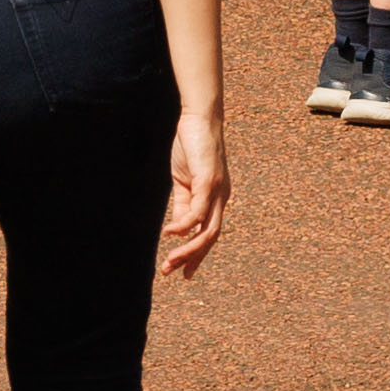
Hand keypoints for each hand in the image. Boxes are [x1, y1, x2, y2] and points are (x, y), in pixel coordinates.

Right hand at [159, 110, 230, 280]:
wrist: (199, 118)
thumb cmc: (192, 146)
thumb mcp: (184, 181)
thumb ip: (183, 205)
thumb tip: (178, 230)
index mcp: (215, 198)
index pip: (208, 233)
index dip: (197, 254)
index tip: (184, 273)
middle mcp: (221, 197)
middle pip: (210, 237)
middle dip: (191, 258)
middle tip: (170, 272)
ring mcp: (217, 190)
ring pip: (207, 230)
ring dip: (188, 249)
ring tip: (169, 261)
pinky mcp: (209, 181)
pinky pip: (197, 211)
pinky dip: (183, 225)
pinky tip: (168, 233)